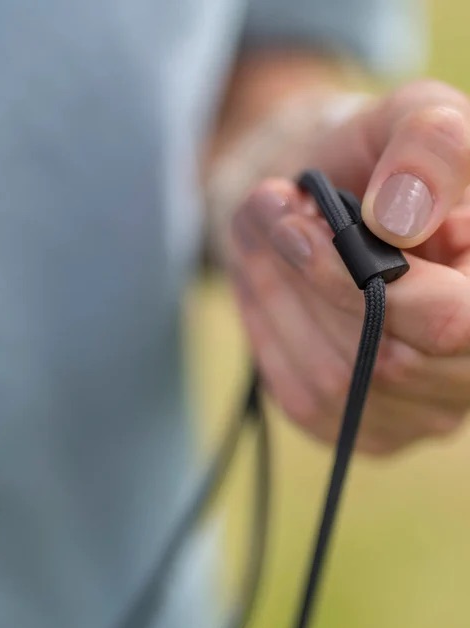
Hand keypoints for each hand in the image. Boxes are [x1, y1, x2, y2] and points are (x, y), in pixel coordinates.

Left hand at [227, 80, 469, 453]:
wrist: (349, 205)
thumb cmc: (391, 162)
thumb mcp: (417, 119)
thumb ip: (430, 145)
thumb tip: (400, 218)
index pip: (449, 321)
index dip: (362, 280)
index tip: (298, 224)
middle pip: (384, 359)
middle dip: (309, 284)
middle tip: (269, 216)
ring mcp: (421, 412)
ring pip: (335, 380)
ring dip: (278, 301)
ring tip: (259, 233)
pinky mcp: (363, 426)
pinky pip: (303, 396)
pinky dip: (269, 332)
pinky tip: (260, 280)